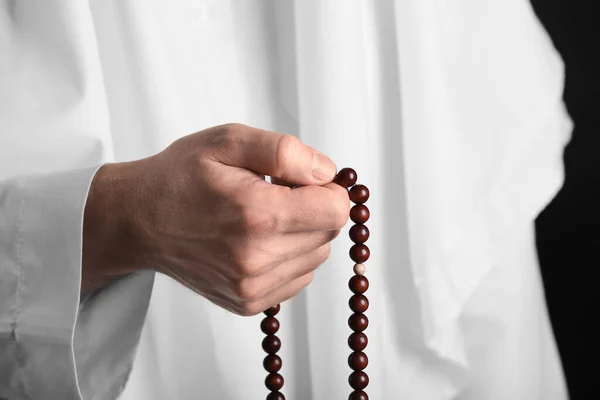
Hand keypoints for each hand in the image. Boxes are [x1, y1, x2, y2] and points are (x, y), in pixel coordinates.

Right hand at [82, 123, 349, 314]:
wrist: (138, 220)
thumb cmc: (180, 177)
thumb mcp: (228, 140)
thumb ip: (285, 151)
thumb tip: (328, 172)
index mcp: (257, 214)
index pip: (337, 210)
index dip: (328, 189)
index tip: (304, 180)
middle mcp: (257, 259)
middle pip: (329, 233)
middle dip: (313, 209)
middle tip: (275, 194)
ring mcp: (252, 287)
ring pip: (316, 256)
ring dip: (301, 234)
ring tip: (261, 217)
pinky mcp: (248, 303)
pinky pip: (298, 277)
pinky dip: (288, 256)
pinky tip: (257, 240)